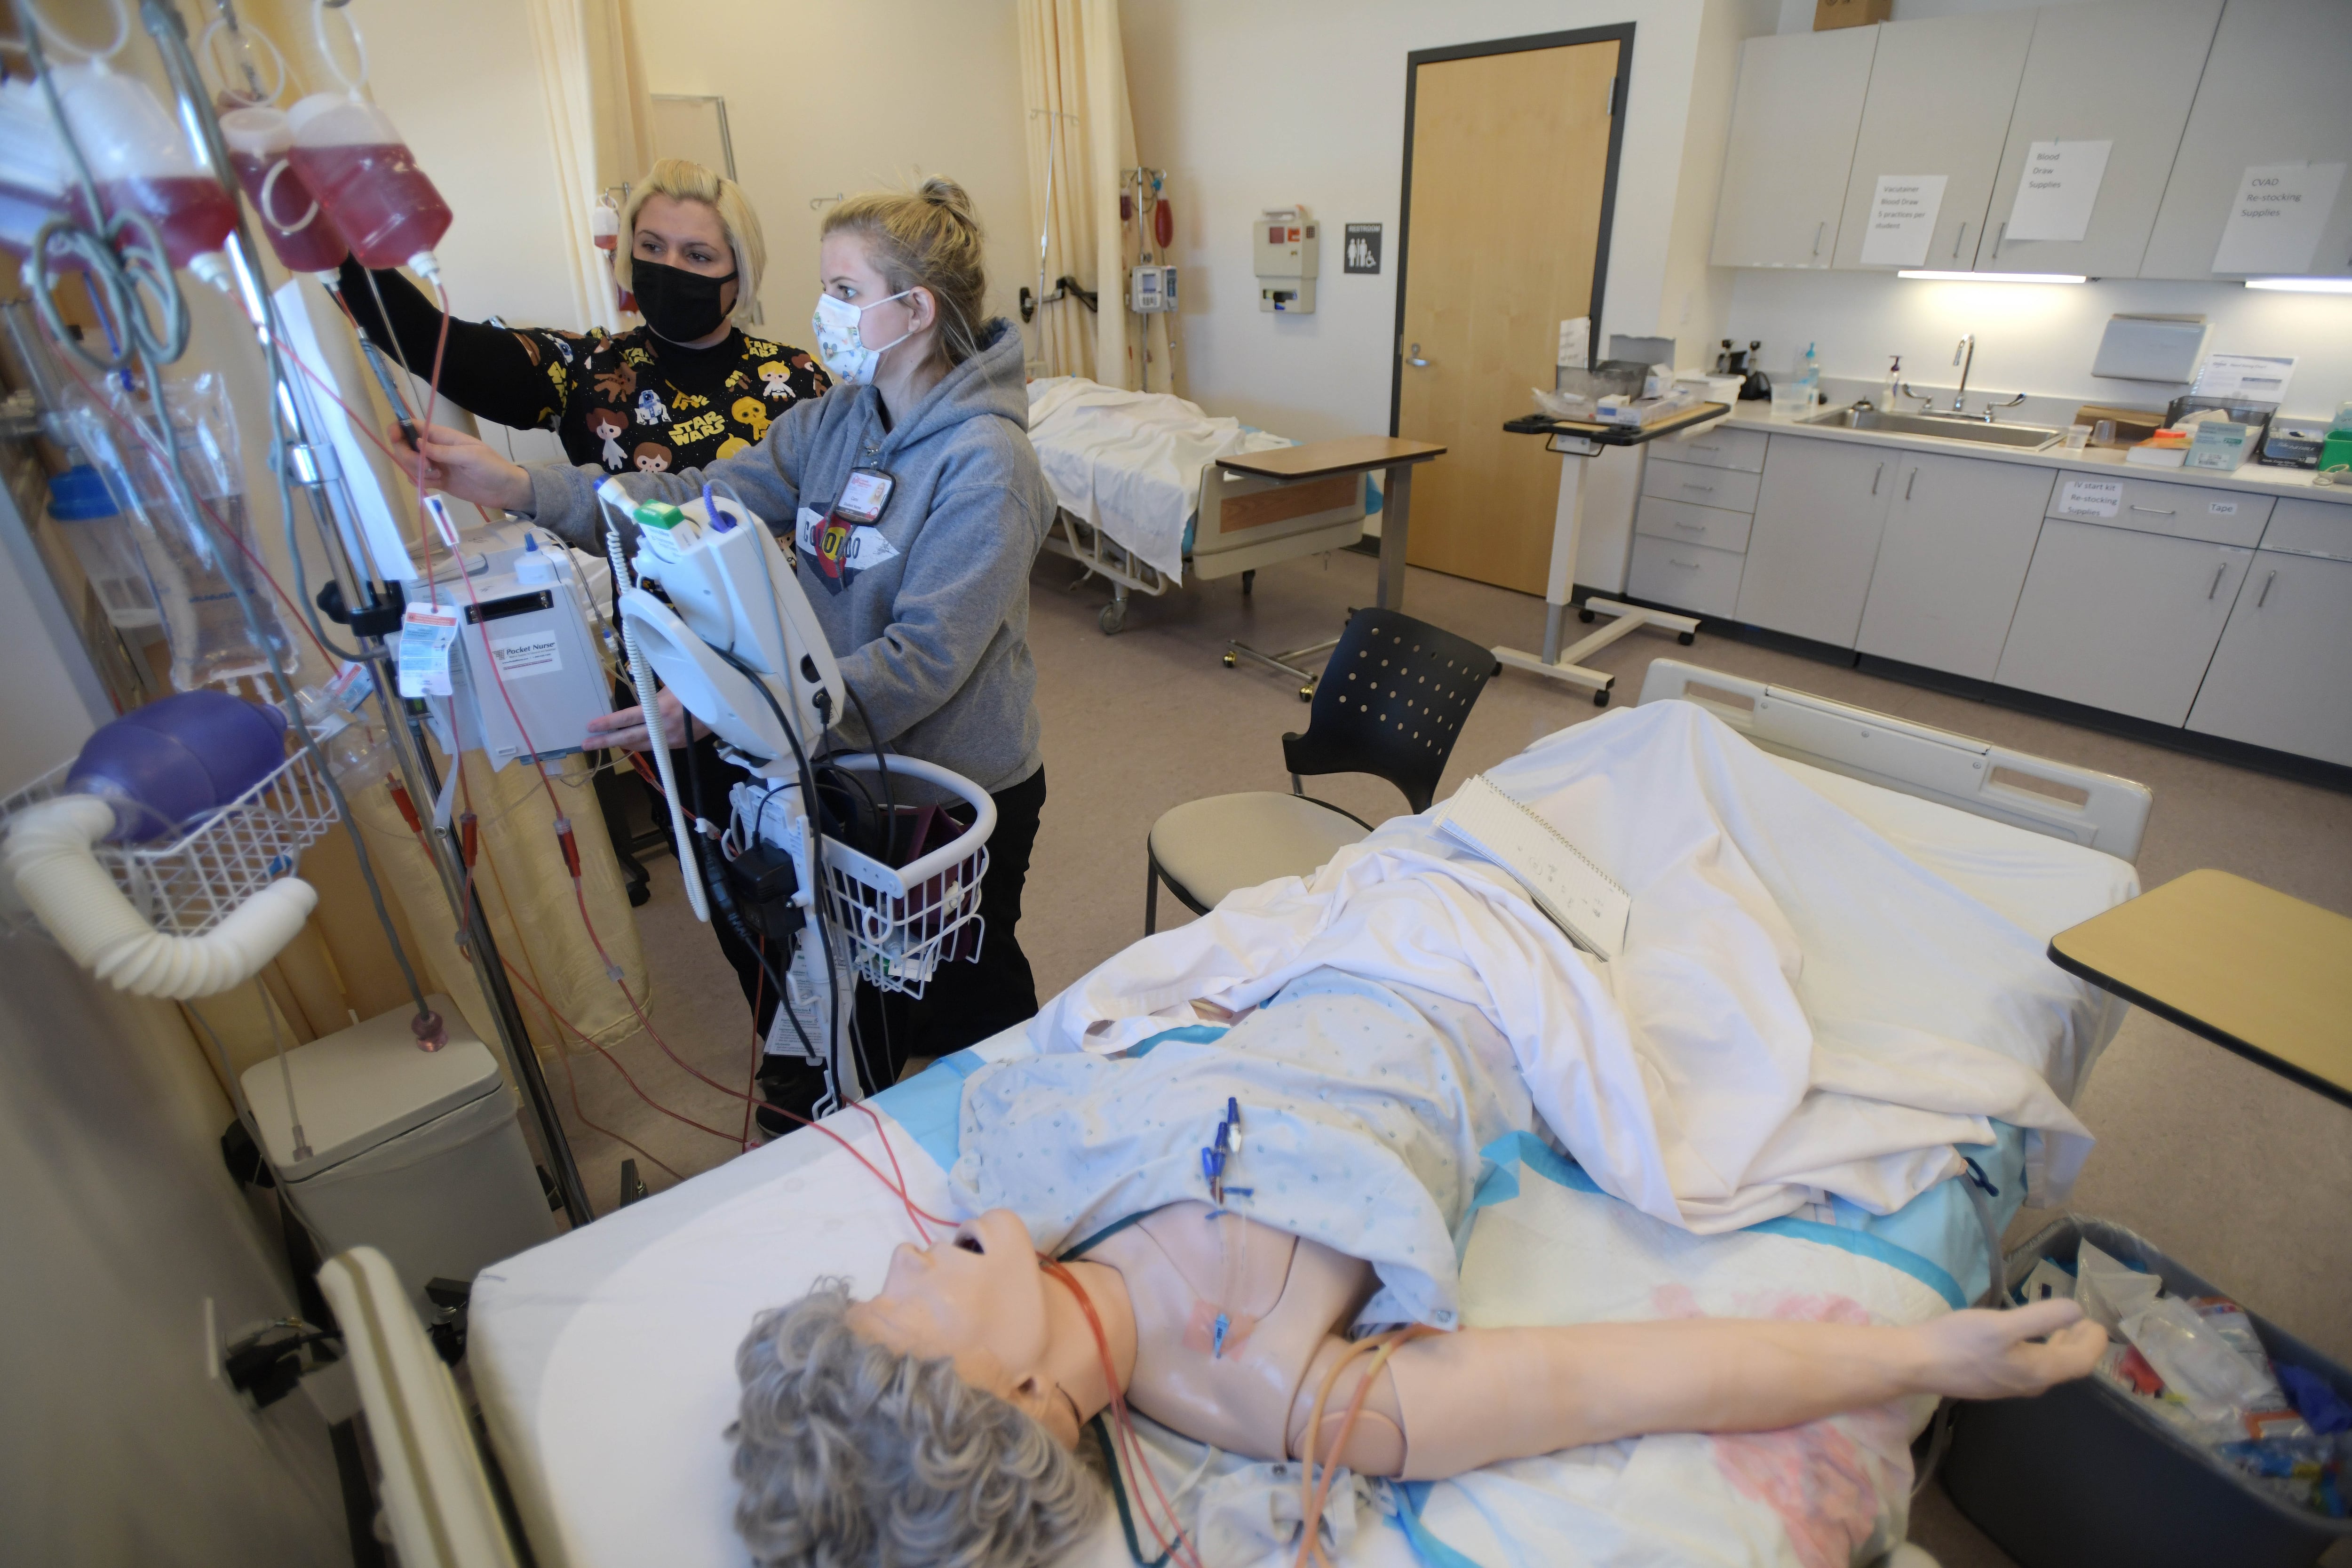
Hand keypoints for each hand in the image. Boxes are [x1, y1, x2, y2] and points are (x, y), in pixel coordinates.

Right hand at [388, 421, 533, 513]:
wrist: (505, 489)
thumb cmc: (492, 467)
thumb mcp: (471, 456)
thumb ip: (444, 451)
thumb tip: (418, 443)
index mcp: (442, 436)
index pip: (413, 426)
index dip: (399, 429)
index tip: (395, 439)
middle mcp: (435, 448)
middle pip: (405, 446)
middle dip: (408, 457)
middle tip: (426, 467)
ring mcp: (434, 465)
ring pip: (409, 464)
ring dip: (417, 472)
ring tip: (439, 477)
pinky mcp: (437, 480)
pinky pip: (418, 479)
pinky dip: (422, 482)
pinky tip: (439, 484)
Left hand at [586, 688, 702, 752]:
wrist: (724, 706)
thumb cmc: (698, 688)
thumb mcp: (673, 683)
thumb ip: (653, 691)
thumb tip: (640, 693)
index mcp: (659, 711)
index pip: (626, 719)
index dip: (607, 723)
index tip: (590, 727)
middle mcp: (662, 729)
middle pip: (628, 738)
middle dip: (605, 741)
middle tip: (587, 744)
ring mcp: (671, 740)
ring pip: (640, 745)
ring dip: (622, 744)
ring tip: (606, 742)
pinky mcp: (678, 745)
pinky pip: (654, 746)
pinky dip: (640, 744)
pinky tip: (632, 742)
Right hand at [1912, 1300, 2105, 1400]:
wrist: (1916, 1364)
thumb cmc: (1959, 1342)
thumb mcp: (2001, 1324)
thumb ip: (2042, 1318)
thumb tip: (2078, 1311)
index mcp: (2038, 1371)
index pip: (2082, 1361)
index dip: (2095, 1342)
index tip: (2096, 1320)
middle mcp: (2030, 1383)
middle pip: (2068, 1366)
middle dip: (2080, 1343)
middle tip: (2084, 1321)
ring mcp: (2010, 1384)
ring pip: (2048, 1367)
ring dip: (2061, 1346)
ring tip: (2062, 1326)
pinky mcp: (1993, 1380)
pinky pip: (2030, 1366)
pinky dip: (2041, 1349)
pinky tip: (2026, 1337)